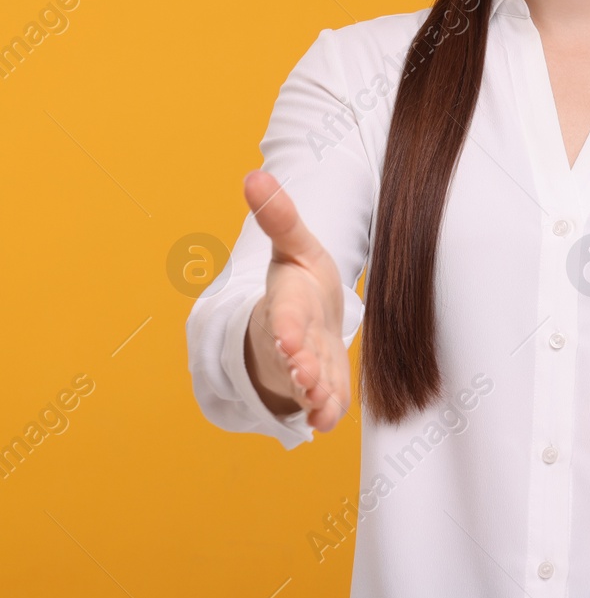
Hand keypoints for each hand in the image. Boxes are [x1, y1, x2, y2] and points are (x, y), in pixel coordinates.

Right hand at [241, 169, 350, 432]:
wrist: (302, 321)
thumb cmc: (300, 282)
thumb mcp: (295, 247)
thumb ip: (280, 217)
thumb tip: (253, 175)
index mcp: (287, 303)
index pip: (284, 316)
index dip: (286, 328)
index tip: (288, 338)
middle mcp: (292, 339)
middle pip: (293, 356)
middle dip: (299, 367)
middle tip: (306, 376)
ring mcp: (305, 366)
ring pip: (306, 386)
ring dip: (313, 396)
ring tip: (321, 406)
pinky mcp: (321, 385)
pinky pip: (322, 403)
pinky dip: (325, 413)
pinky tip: (327, 422)